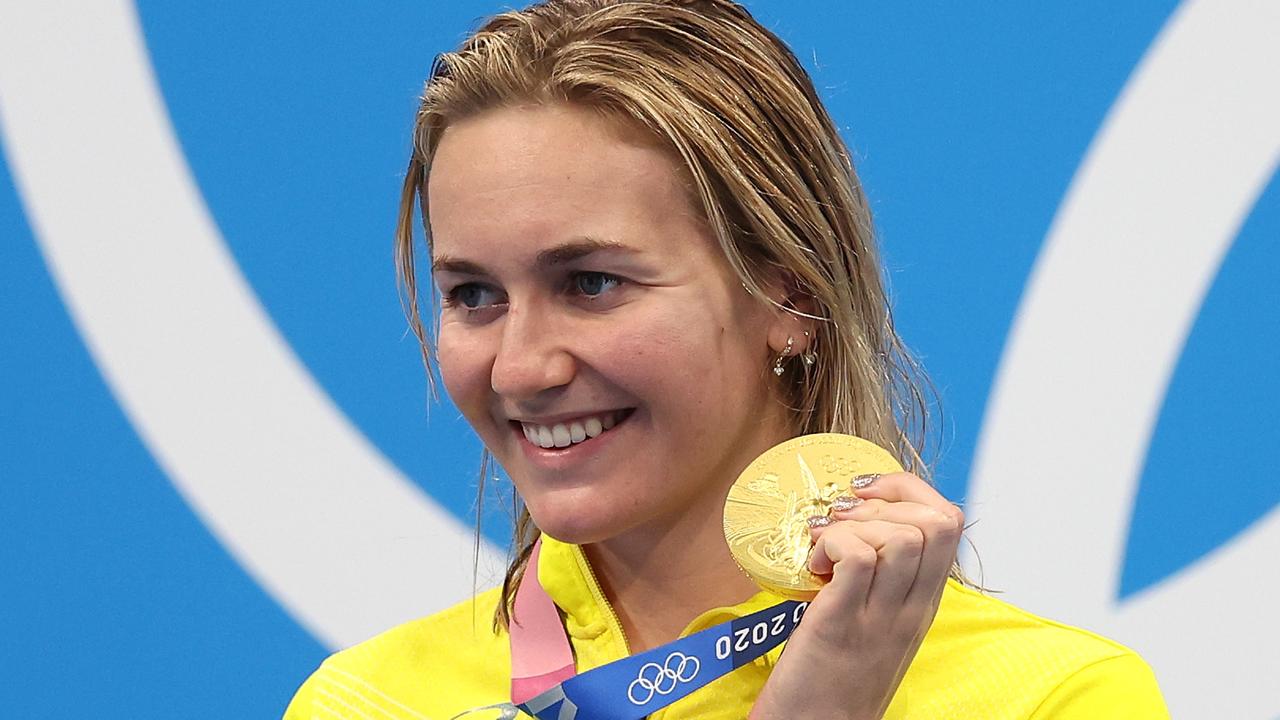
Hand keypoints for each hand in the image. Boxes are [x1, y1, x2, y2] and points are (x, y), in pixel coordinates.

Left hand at [748, 472, 963, 719]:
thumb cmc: (834, 677)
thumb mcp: (877, 623)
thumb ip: (882, 579)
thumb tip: (862, 524)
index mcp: (922, 604)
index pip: (949, 523)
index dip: (911, 491)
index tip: (869, 493)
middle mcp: (911, 609)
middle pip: (938, 522)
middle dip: (888, 498)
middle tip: (844, 517)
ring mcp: (880, 618)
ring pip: (902, 535)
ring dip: (856, 524)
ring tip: (825, 546)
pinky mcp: (840, 624)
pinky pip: (857, 556)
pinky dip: (832, 544)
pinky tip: (814, 565)